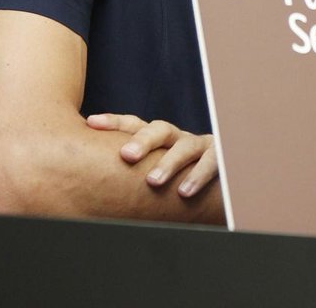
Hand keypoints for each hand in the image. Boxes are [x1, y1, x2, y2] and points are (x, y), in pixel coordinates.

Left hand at [85, 114, 217, 197]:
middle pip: (160, 130)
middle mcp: (178, 139)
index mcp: (159, 140)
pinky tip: (185, 191)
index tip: (92, 123)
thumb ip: (131, 175)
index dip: (114, 123)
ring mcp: (200, 146)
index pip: (135, 125)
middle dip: (143, 141)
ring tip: (153, 181)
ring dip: (169, 163)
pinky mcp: (221, 157)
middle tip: (126, 156)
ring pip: (185, 148)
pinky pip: (212, 162)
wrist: (223, 184)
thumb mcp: (154, 172)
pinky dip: (199, 175)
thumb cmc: (180, 181)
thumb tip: (92, 186)